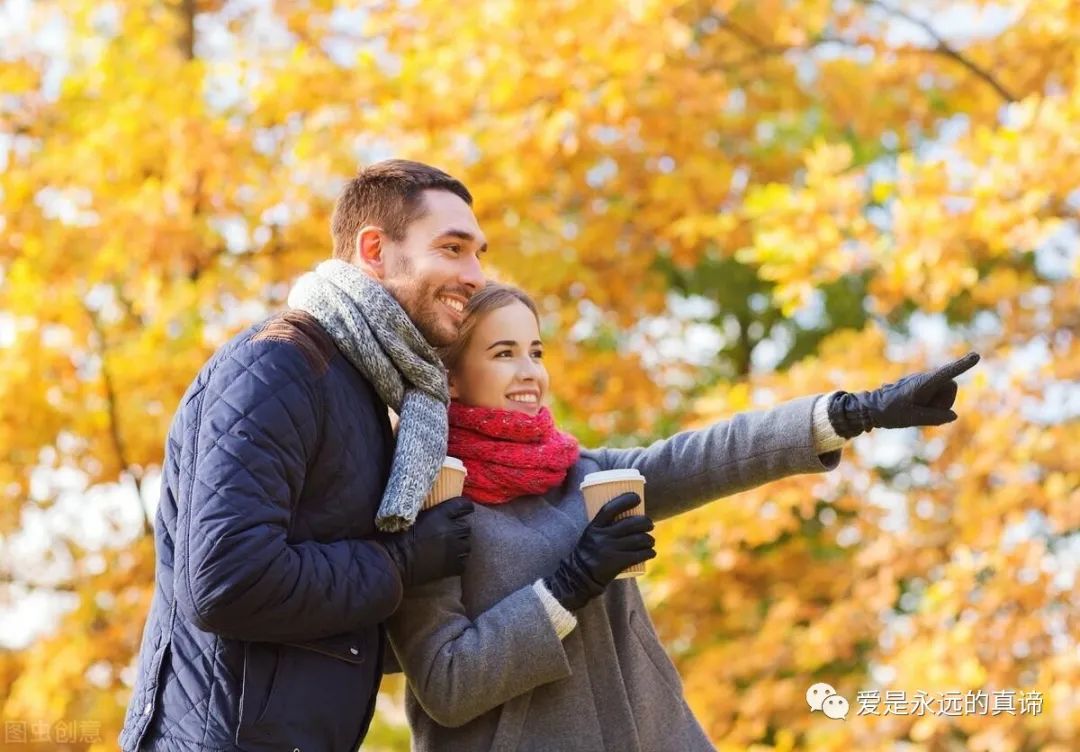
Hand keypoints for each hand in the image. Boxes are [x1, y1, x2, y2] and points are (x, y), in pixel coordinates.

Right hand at [378, 497, 473, 587]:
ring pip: (467, 545)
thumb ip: (428, 513)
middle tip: (449, 533)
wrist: (392, 562)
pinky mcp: (452, 567)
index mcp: (440, 515)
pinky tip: (447, 562)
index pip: (463, 506)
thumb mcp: (411, 517)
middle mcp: (450, 530)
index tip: (464, 509)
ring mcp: (453, 549)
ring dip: (459, 545)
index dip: (465, 507)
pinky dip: (457, 562)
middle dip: (459, 529)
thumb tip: (434, 511)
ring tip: (448, 549)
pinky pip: (463, 563)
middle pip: (466, 526)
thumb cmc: (395, 537)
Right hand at [543, 493, 655, 611]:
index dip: (625, 500)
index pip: (610, 508)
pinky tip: (651, 552)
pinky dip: (649, 552)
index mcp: (595, 526)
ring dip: (649, 539)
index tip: (637, 497)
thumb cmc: (590, 551)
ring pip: (638, 539)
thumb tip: (628, 513)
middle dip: (645, 522)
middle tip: (650, 524)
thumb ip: (605, 524)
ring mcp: (610, 550)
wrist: (580, 576)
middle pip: (630, 524)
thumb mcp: (591, 534)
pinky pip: (639, 555)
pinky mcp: (618, 563)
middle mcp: (603, 536)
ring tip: (650, 540)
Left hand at [828, 352, 979, 437]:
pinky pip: (937, 396)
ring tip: (916, 408)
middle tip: (922, 409)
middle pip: (951, 387)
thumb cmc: (891, 412)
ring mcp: (924, 380)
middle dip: (944, 400)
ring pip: (945, 393)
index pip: (947, 373)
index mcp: (924, 383)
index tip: (976, 356)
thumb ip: (935, 417)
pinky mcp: (923, 385)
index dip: (963, 365)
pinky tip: (914, 407)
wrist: (872, 408)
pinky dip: (932, 404)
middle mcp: (925, 378)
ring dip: (937, 403)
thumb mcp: (913, 418)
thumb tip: (953, 415)